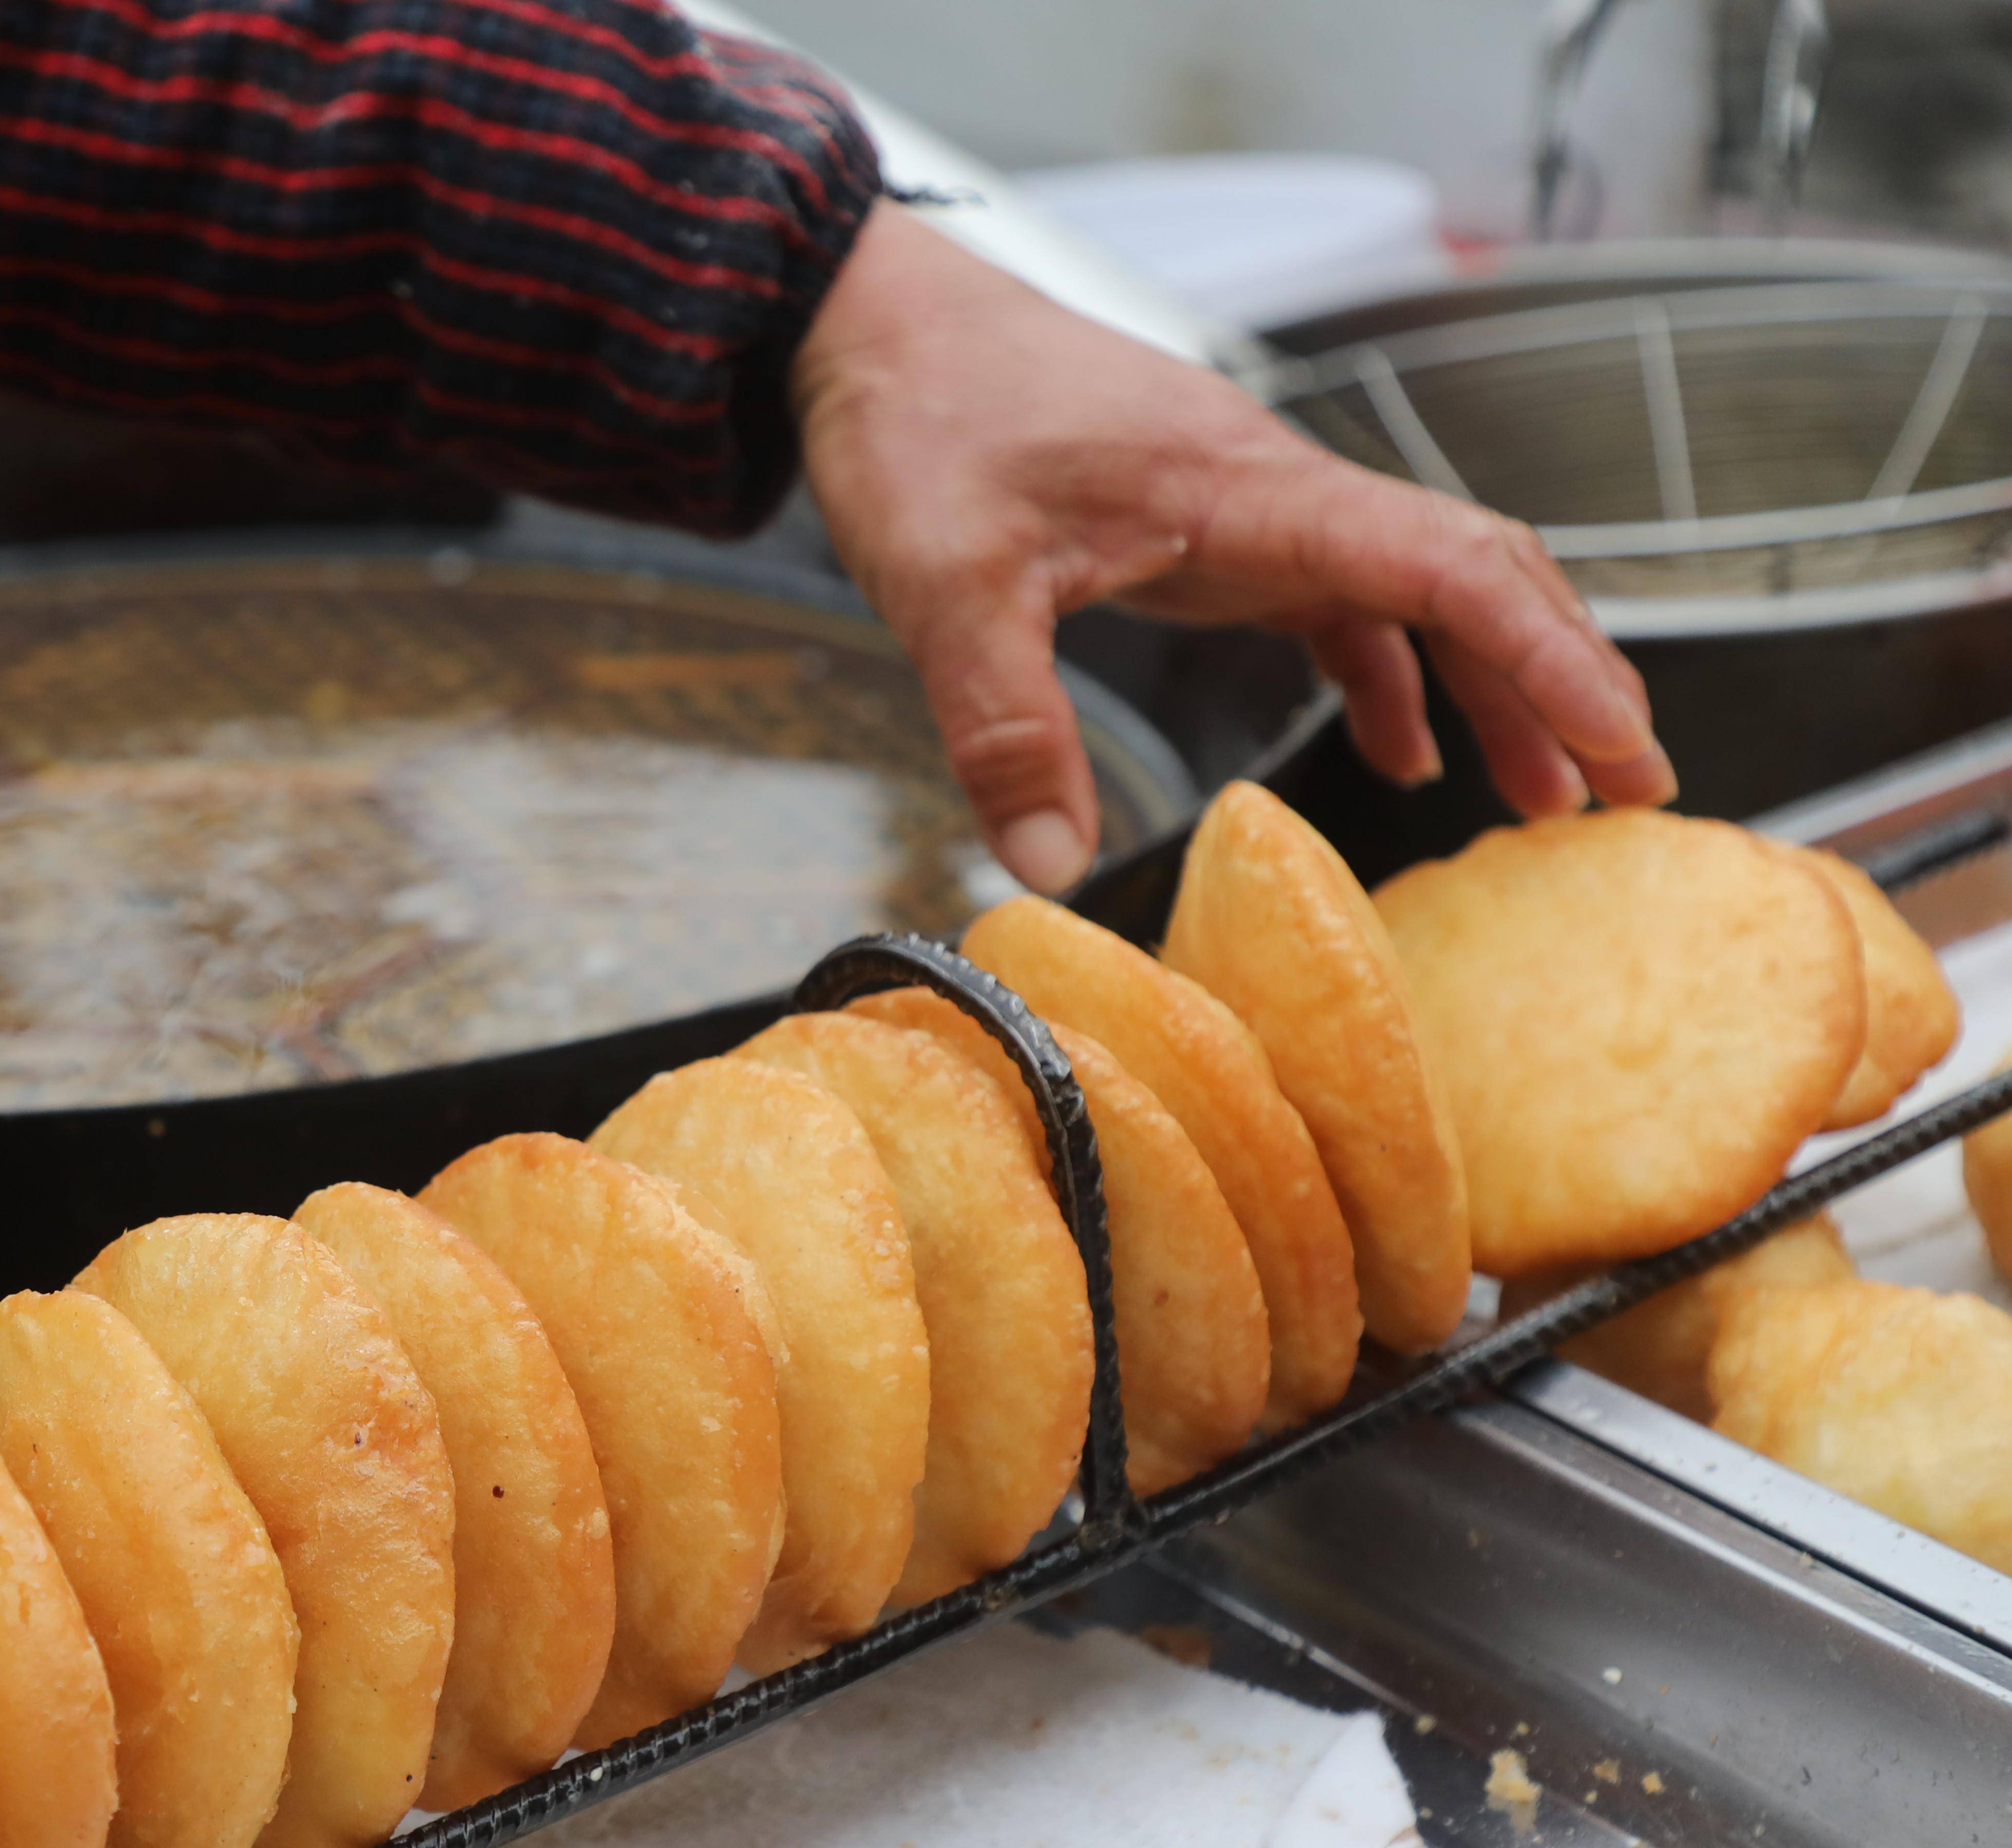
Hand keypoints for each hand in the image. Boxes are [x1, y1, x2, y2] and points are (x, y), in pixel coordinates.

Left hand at [792, 207, 1675, 892]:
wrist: (876, 327)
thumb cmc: (921, 417)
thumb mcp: (946, 579)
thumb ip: (1001, 725)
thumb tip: (1045, 864)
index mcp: (1250, 491)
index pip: (1449, 565)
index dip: (1547, 656)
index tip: (1616, 741)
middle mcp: (1276, 494)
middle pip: (1469, 576)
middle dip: (1558, 679)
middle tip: (1627, 791)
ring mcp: (1250, 512)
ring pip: (1415, 594)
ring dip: (1489, 687)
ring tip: (1543, 797)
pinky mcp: (1211, 531)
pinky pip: (1338, 603)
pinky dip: (1386, 676)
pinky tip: (1400, 751)